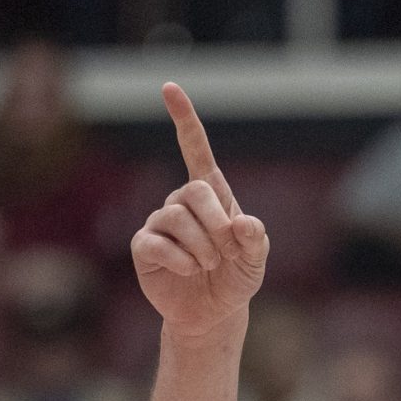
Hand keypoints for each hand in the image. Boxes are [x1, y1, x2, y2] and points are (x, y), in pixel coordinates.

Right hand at [132, 82, 269, 336]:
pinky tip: (191, 271)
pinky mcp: (144, 246)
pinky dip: (182, 260)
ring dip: (202, 247)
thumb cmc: (236, 277)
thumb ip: (256, 240)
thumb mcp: (256, 259)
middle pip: (194, 192)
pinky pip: (158, 243)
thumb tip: (245, 222)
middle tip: (228, 252)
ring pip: (176, 218)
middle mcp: (181, 202)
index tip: (170, 87)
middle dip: (217, 225)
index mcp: (211, 194)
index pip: (195, 149)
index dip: (184, 119)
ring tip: (210, 265)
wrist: (214, 312)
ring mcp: (160, 223)